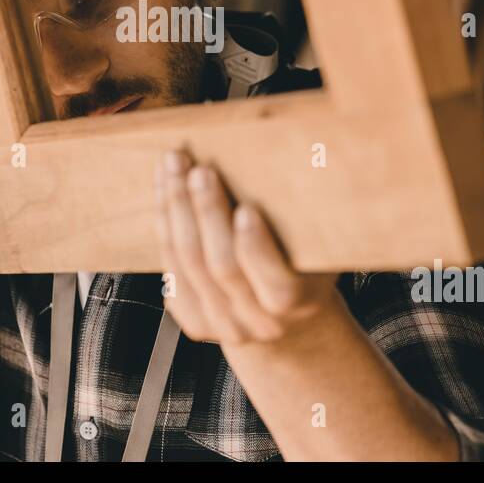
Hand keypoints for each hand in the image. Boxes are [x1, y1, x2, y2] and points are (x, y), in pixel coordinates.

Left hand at [154, 150, 340, 346]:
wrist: (286, 319)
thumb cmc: (307, 268)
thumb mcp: (320, 247)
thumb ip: (310, 218)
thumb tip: (309, 158)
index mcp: (299, 303)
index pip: (278, 286)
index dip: (257, 248)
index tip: (247, 209)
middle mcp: (258, 321)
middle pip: (222, 266)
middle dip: (208, 213)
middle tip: (200, 171)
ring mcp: (223, 324)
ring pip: (189, 264)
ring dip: (177, 209)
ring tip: (174, 168)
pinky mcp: (194, 320)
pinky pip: (171, 270)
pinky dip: (164, 225)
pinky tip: (163, 190)